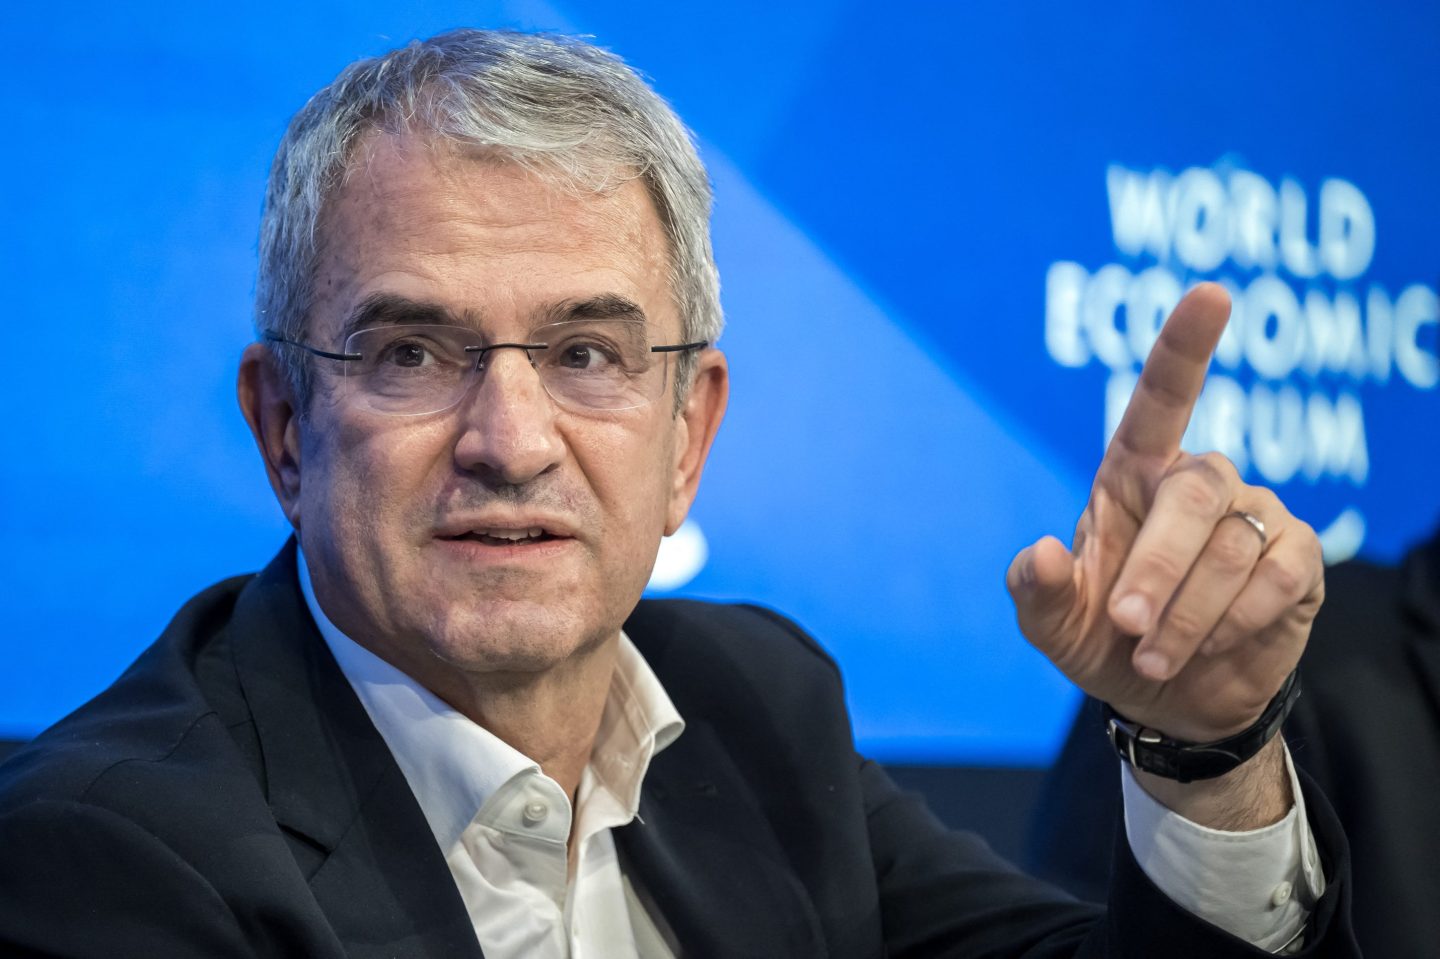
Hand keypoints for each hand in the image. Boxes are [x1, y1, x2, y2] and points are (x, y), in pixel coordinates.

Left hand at [1007, 283, 1323, 744]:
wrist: (1171, 700)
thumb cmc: (1106, 641)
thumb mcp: (1054, 625)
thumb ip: (1036, 592)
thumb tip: (1038, 553)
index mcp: (1133, 475)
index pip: (1161, 399)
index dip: (1185, 347)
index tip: (1212, 294)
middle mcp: (1197, 482)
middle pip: (1191, 495)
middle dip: (1156, 568)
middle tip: (1128, 624)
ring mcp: (1253, 516)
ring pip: (1229, 548)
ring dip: (1188, 614)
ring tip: (1156, 656)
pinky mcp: (1298, 560)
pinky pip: (1276, 578)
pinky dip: (1235, 623)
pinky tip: (1210, 647)